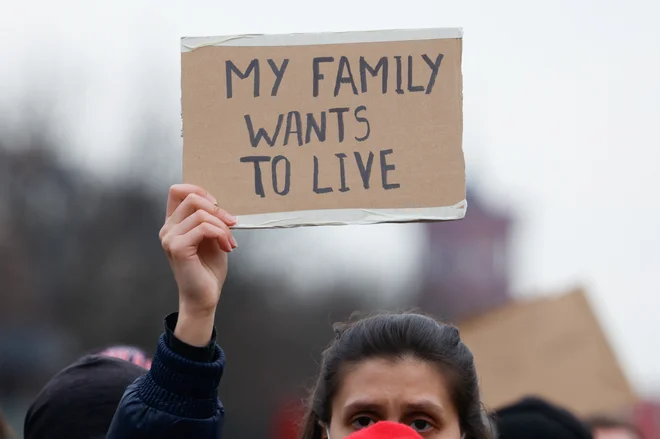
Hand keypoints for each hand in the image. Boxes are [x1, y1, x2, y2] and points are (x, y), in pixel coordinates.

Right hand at [159, 184, 236, 345]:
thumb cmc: (207, 269)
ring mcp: (170, 238)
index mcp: (174, 223)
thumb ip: (210, 219)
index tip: (218, 207)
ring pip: (200, 213)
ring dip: (222, 226)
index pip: (177, 191)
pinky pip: (204, 227)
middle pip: (191, 198)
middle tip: (232, 224)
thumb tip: (220, 205)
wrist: (204, 297)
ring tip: (230, 242)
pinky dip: (220, 234)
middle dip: (218, 209)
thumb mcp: (212, 237)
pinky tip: (227, 247)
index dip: (199, 191)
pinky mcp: (178, 248)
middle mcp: (168, 228)